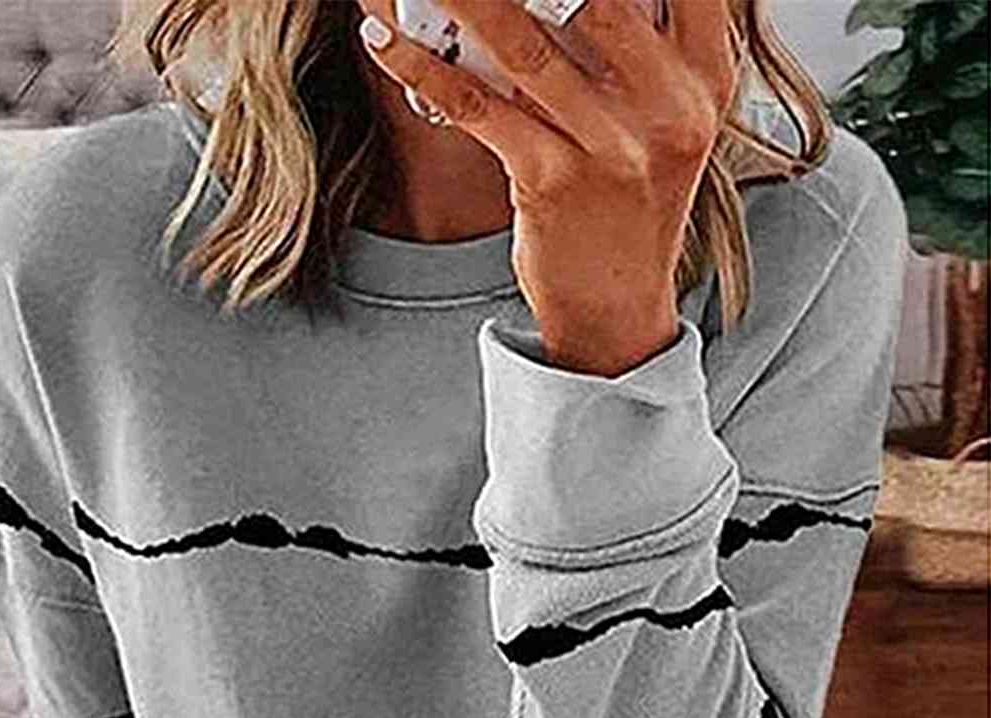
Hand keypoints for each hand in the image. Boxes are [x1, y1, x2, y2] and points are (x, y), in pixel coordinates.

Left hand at [359, 0, 742, 374]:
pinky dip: (423, 66)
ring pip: (525, 44)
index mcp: (706, 74)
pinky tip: (384, 38)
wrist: (616, 307)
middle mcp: (669, 106)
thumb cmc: (630, 201)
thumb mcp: (665, 117)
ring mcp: (611, 148)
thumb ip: (641, 45)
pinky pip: (478, 106)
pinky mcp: (553, 184)